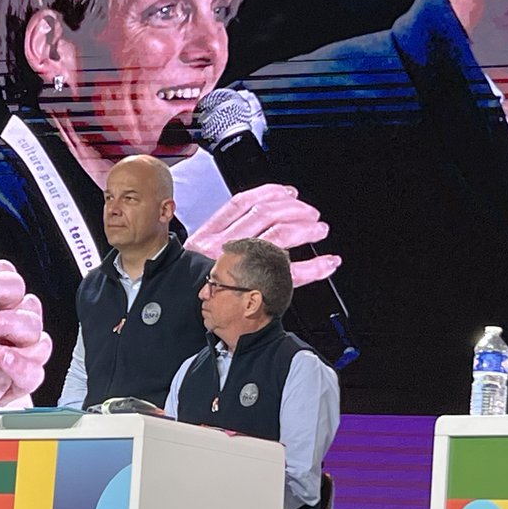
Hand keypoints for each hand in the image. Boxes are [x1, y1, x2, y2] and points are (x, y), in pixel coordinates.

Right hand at [185, 183, 340, 286]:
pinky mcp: (258, 288)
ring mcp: (242, 265)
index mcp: (209, 235)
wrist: (181, 314)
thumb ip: (216, 240)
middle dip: (293, 210)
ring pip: (278, 235)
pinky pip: (290, 272)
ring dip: (304, 230)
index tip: (288, 193)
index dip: (269, 193)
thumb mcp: (193, 257)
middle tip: (311, 214)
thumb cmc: (189, 287)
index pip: (242, 203)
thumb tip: (244, 225)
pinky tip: (326, 263)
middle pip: (265, 214)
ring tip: (319, 231)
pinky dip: (313, 266)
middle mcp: (224, 246)